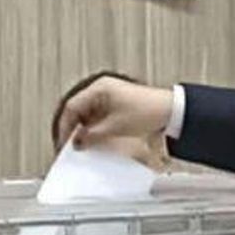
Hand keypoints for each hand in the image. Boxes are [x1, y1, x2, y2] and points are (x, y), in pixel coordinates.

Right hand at [56, 75, 173, 150]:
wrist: (171, 111)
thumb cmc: (148, 111)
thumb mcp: (115, 127)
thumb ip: (92, 136)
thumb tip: (77, 142)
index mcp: (99, 88)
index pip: (72, 107)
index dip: (65, 127)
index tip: (64, 143)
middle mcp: (102, 89)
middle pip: (79, 110)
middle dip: (74, 129)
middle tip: (71, 146)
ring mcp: (110, 97)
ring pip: (88, 115)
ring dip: (85, 130)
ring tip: (84, 146)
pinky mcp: (117, 105)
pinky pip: (99, 117)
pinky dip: (95, 129)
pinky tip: (96, 141)